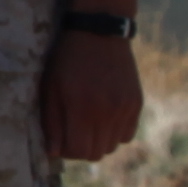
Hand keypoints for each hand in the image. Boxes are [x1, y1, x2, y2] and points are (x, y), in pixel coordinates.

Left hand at [40, 27, 144, 167]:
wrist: (100, 33)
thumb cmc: (67, 60)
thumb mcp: (50, 87)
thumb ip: (52, 122)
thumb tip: (53, 153)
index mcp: (82, 107)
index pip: (78, 151)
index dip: (66, 151)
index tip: (59, 140)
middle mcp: (107, 111)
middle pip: (96, 153)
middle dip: (80, 148)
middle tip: (71, 132)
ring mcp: (125, 109)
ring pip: (112, 146)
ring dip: (97, 141)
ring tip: (86, 122)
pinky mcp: (137, 104)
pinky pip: (127, 135)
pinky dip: (114, 133)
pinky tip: (103, 117)